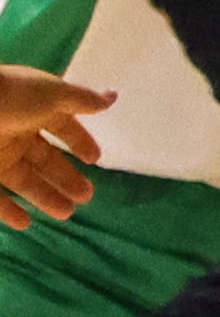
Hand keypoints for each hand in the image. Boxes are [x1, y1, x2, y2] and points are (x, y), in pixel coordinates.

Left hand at [0, 66, 108, 229]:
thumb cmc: (9, 96)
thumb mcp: (51, 93)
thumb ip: (81, 100)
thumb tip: (113, 97)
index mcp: (33, 109)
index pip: (62, 126)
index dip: (79, 141)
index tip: (96, 159)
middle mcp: (15, 133)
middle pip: (45, 158)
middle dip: (66, 177)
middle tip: (87, 196)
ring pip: (24, 181)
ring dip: (45, 197)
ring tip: (66, 214)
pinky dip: (8, 211)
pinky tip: (25, 223)